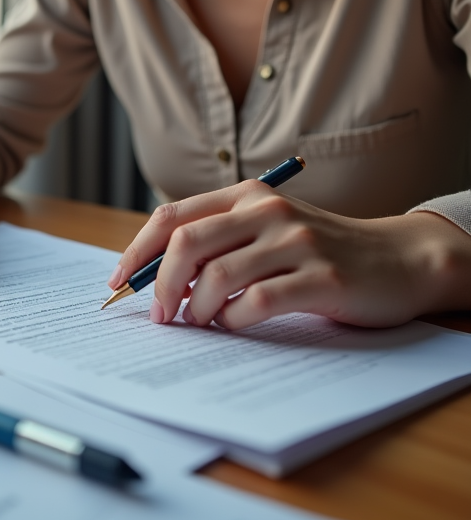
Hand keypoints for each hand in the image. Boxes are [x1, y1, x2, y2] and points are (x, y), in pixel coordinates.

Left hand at [108, 180, 470, 329]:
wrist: (399, 258)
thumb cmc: (319, 250)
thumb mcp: (265, 231)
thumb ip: (216, 243)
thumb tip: (155, 278)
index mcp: (244, 195)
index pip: (171, 217)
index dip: (137, 251)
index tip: (120, 282)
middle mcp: (266, 210)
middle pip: (186, 244)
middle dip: (160, 285)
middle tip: (160, 315)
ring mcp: (295, 241)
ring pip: (217, 276)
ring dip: (198, 308)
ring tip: (202, 322)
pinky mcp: (321, 277)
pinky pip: (257, 303)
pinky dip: (235, 321)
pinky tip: (236, 324)